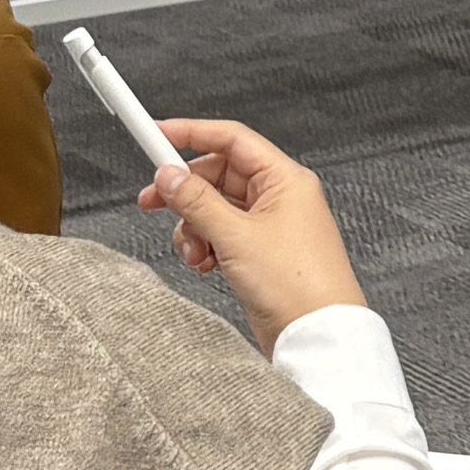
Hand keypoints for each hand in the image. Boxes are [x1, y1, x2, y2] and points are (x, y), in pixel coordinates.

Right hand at [139, 115, 368, 346]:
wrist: (318, 336)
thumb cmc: (298, 285)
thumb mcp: (236, 236)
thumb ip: (197, 202)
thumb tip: (169, 175)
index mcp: (284, 180)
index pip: (232, 139)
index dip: (191, 133)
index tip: (156, 134)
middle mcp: (279, 197)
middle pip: (218, 175)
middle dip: (185, 192)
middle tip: (152, 201)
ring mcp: (270, 225)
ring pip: (215, 208)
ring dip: (194, 227)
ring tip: (194, 252)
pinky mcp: (261, 252)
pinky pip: (222, 235)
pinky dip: (206, 246)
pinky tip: (205, 265)